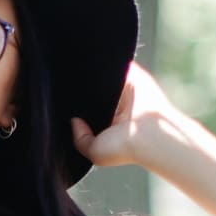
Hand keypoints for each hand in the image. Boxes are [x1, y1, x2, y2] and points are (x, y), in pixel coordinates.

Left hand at [71, 60, 185, 169]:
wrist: (150, 133)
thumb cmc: (125, 147)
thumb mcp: (95, 152)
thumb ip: (80, 139)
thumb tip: (74, 122)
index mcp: (110, 123)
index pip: (89, 110)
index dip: (77, 107)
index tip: (65, 105)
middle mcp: (118, 106)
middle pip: (95, 92)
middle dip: (84, 91)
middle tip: (69, 89)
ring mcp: (126, 90)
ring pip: (105, 77)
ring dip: (95, 75)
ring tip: (79, 76)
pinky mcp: (133, 74)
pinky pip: (117, 64)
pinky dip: (107, 64)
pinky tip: (96, 66)